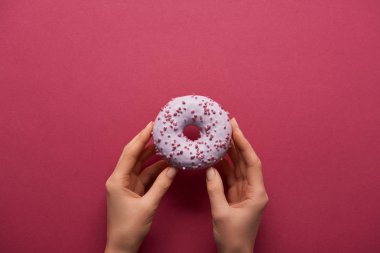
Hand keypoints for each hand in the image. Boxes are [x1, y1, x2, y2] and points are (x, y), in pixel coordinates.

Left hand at [105, 122, 177, 252]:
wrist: (122, 247)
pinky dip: (155, 170)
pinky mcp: (133, 191)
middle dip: (147, 143)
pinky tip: (167, 164)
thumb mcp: (148, 206)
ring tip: (166, 145)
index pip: (130, 153)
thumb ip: (161, 185)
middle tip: (159, 131)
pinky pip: (145, 176)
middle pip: (134, 156)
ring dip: (153, 156)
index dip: (141, 138)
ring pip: (141, 165)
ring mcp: (126, 185)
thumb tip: (173, 168)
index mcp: (117, 180)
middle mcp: (120, 179)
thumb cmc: (129, 228)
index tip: (151, 125)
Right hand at [206, 118, 268, 252]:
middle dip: (236, 143)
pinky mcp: (235, 196)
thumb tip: (210, 169)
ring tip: (219, 137)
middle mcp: (253, 189)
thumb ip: (215, 189)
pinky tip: (214, 157)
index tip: (235, 128)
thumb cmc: (233, 238)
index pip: (251, 162)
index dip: (243, 143)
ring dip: (228, 153)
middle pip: (245, 161)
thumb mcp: (221, 213)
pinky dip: (221, 167)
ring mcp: (244, 192)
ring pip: (236, 167)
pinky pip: (229, 177)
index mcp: (256, 193)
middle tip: (227, 126)